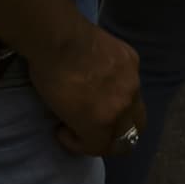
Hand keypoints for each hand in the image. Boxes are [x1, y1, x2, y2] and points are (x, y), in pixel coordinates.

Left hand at [28, 17, 144, 155]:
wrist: (57, 35)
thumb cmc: (48, 74)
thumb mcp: (58, 110)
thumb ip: (80, 124)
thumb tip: (83, 123)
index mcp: (103, 123)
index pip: (102, 148)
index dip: (82, 144)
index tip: (66, 130)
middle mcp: (124, 106)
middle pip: (130, 137)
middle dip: (112, 137)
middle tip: (95, 127)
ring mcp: (132, 82)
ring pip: (136, 109)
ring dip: (119, 110)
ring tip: (100, 99)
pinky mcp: (133, 60)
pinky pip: (131, 80)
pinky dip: (118, 82)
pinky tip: (101, 71)